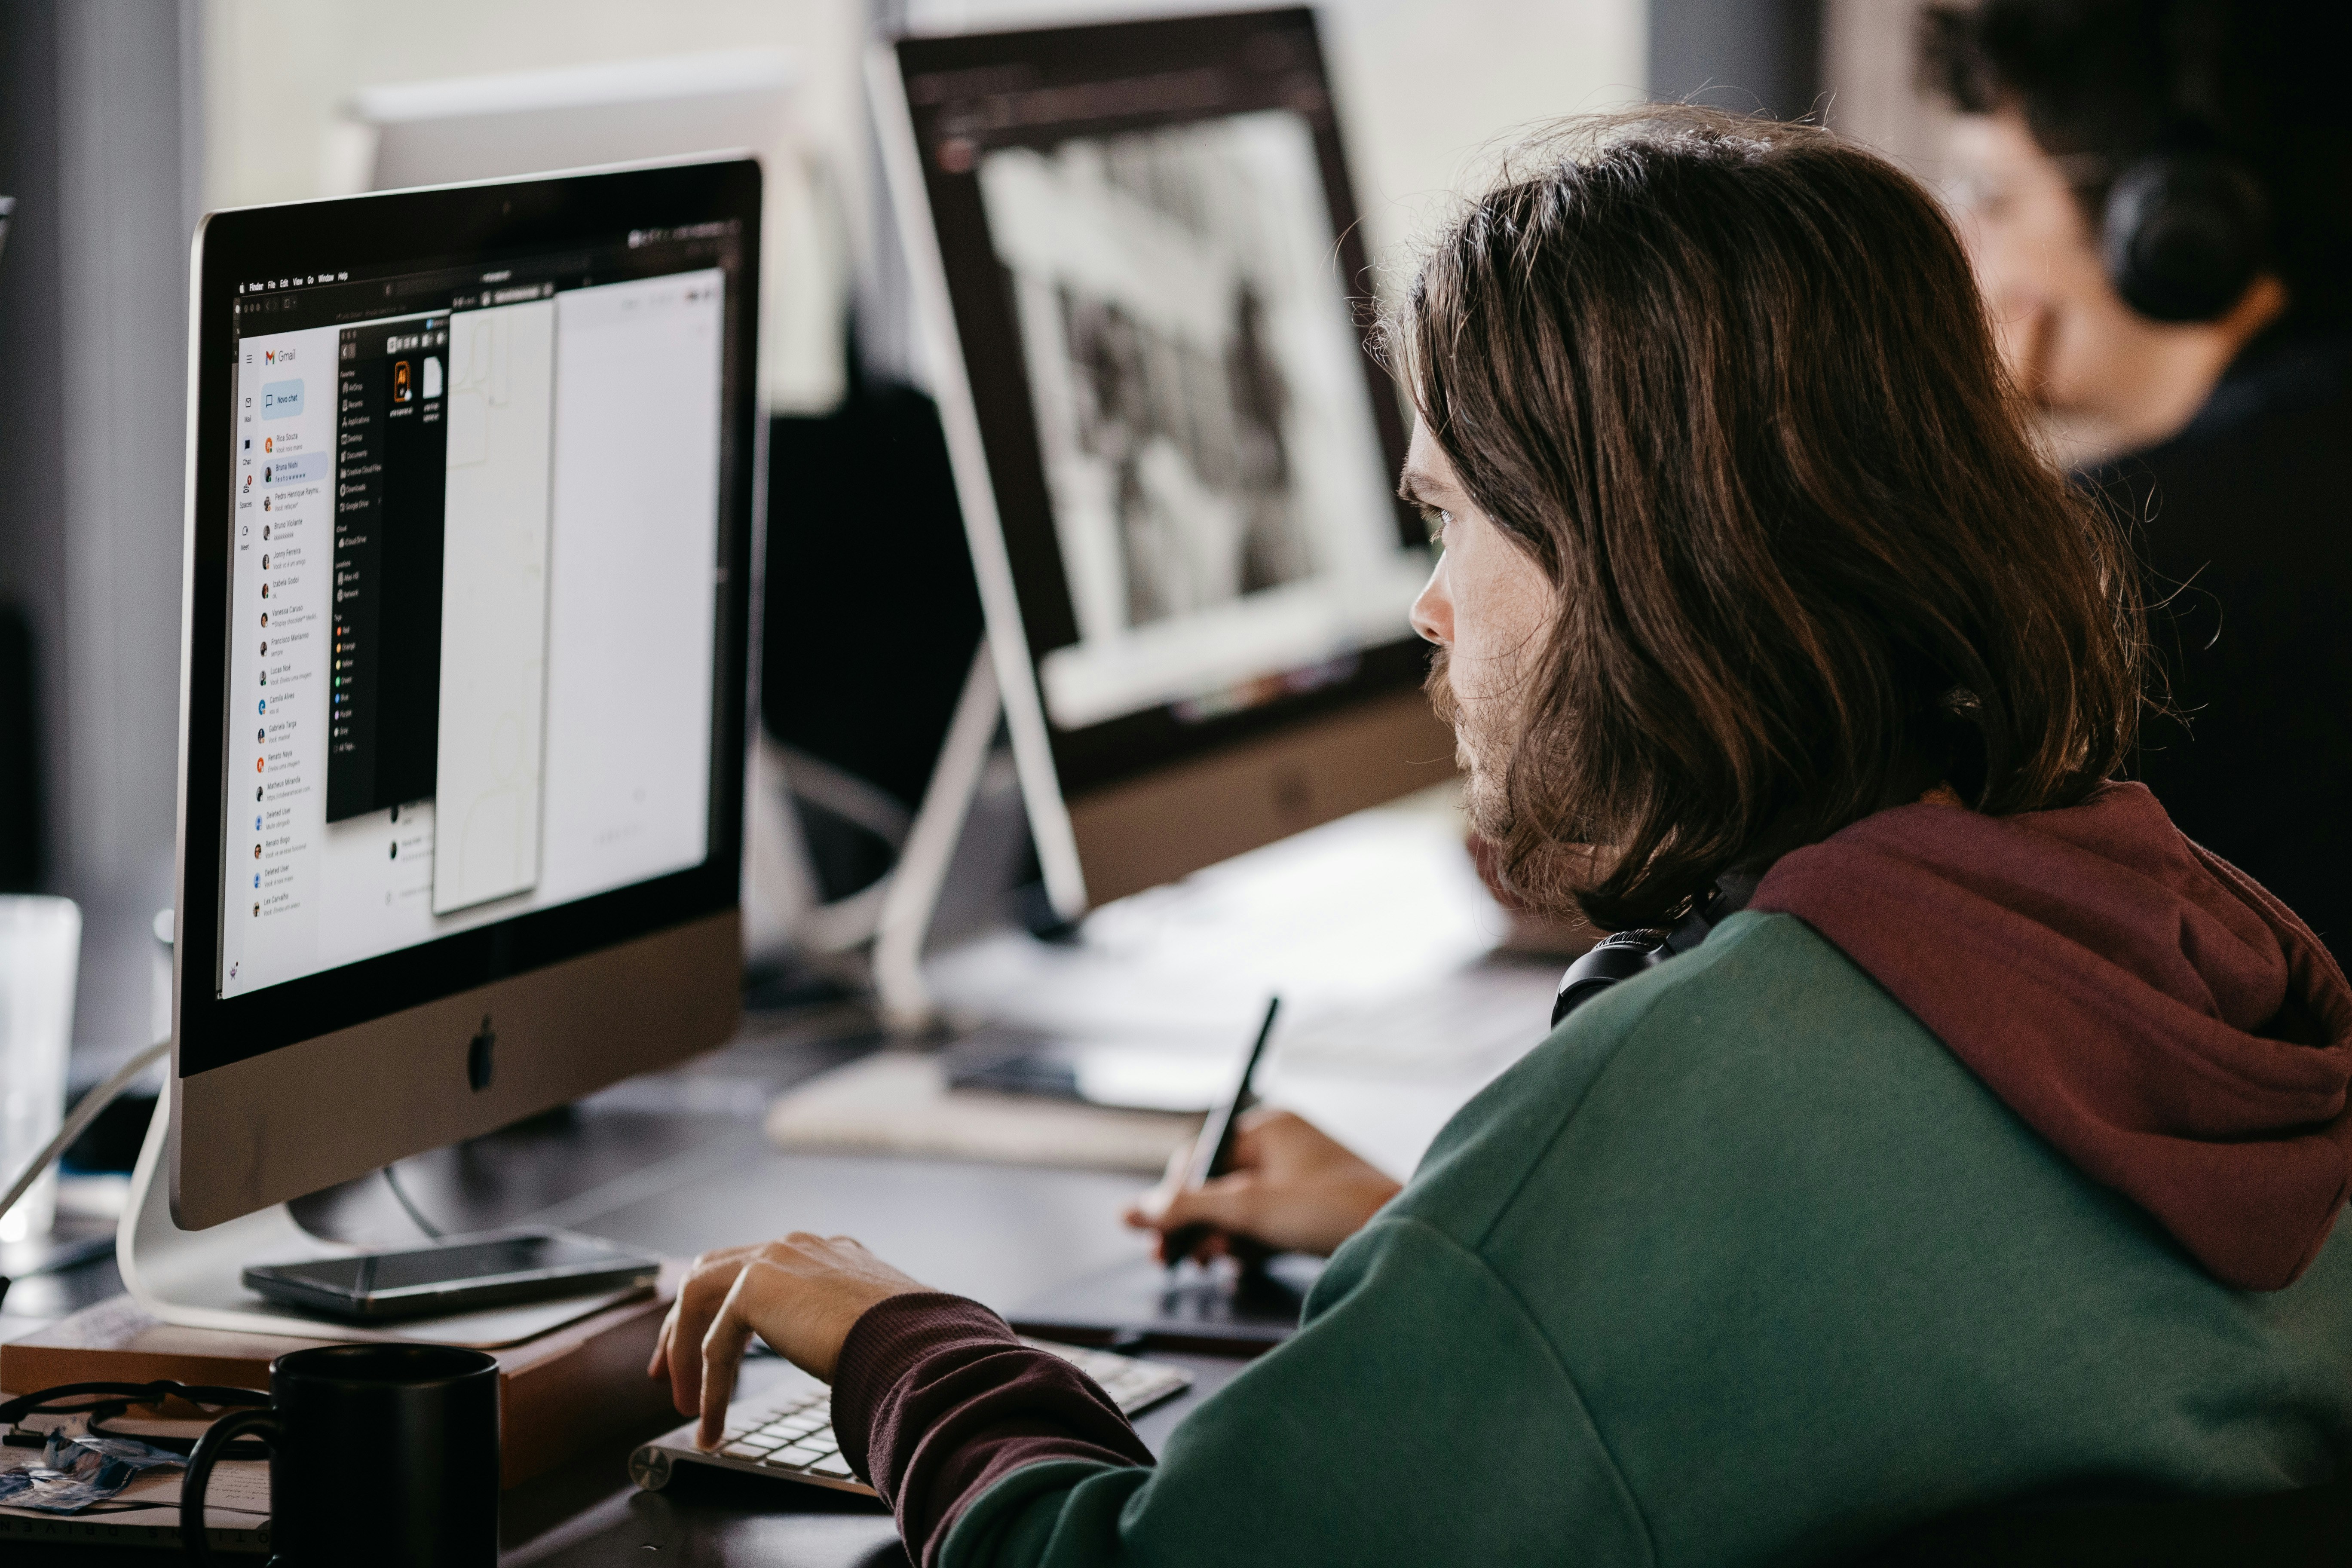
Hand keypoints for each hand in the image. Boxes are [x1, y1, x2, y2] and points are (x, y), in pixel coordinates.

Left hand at [646, 1233, 928, 1449]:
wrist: (918, 1341)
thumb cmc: (910, 1345)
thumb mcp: (870, 1328)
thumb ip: (841, 1328)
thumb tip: (839, 1358)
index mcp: (826, 1253)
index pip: (756, 1268)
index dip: (723, 1310)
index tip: (708, 1351)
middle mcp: (797, 1246)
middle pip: (712, 1271)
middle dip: (682, 1323)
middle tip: (667, 1371)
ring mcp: (775, 1256)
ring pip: (701, 1300)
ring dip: (686, 1355)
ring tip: (683, 1407)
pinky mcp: (757, 1284)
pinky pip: (714, 1341)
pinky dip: (708, 1385)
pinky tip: (712, 1424)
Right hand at [1125, 1109, 1400, 1262]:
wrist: (1402, 1239)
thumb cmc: (1332, 1210)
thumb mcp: (1249, 1208)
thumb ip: (1188, 1208)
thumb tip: (1136, 1212)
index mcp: (1270, 1129)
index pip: (1201, 1156)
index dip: (1173, 1195)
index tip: (1156, 1233)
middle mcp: (1282, 1150)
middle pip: (1215, 1186)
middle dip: (1191, 1223)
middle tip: (1167, 1259)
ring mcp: (1297, 1183)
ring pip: (1237, 1212)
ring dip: (1216, 1238)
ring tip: (1210, 1262)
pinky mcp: (1310, 1216)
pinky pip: (1263, 1228)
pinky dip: (1245, 1247)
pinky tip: (1236, 1267)